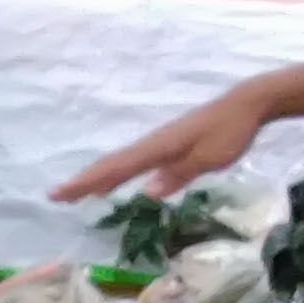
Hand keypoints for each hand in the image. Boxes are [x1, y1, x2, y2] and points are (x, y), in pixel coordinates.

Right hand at [51, 86, 266, 203]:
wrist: (245, 105)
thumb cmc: (230, 132)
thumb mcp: (210, 158)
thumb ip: (179, 174)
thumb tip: (147, 192)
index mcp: (159, 147)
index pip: (117, 167)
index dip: (88, 182)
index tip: (62, 194)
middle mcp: (153, 144)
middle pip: (112, 164)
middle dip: (84, 181)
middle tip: (58, 197)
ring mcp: (158, 144)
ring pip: (121, 163)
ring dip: (97, 178)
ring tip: (77, 194)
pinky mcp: (167, 145)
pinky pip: (134, 162)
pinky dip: (116, 173)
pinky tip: (113, 183)